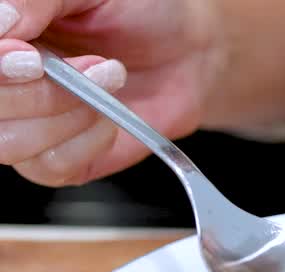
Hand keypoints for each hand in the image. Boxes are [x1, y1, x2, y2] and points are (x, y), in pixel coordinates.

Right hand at [0, 0, 217, 185]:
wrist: (188, 48)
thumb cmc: (136, 10)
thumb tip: (2, 21)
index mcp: (1, 38)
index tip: (30, 57)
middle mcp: (3, 82)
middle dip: (38, 92)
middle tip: (91, 65)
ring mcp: (22, 122)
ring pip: (8, 142)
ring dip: (66, 115)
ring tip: (106, 81)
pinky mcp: (55, 159)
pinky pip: (50, 165)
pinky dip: (88, 140)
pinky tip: (107, 114)